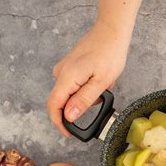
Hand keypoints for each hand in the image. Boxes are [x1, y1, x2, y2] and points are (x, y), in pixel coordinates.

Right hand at [47, 22, 129, 136]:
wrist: (111, 31)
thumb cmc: (110, 53)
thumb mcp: (101, 82)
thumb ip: (84, 100)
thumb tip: (69, 116)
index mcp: (67, 77)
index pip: (54, 106)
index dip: (59, 123)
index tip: (70, 134)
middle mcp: (60, 72)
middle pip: (61, 101)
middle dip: (80, 106)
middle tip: (101, 96)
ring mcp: (64, 68)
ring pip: (70, 93)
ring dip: (87, 96)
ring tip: (105, 84)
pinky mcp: (69, 66)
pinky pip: (74, 84)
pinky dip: (87, 87)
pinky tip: (100, 79)